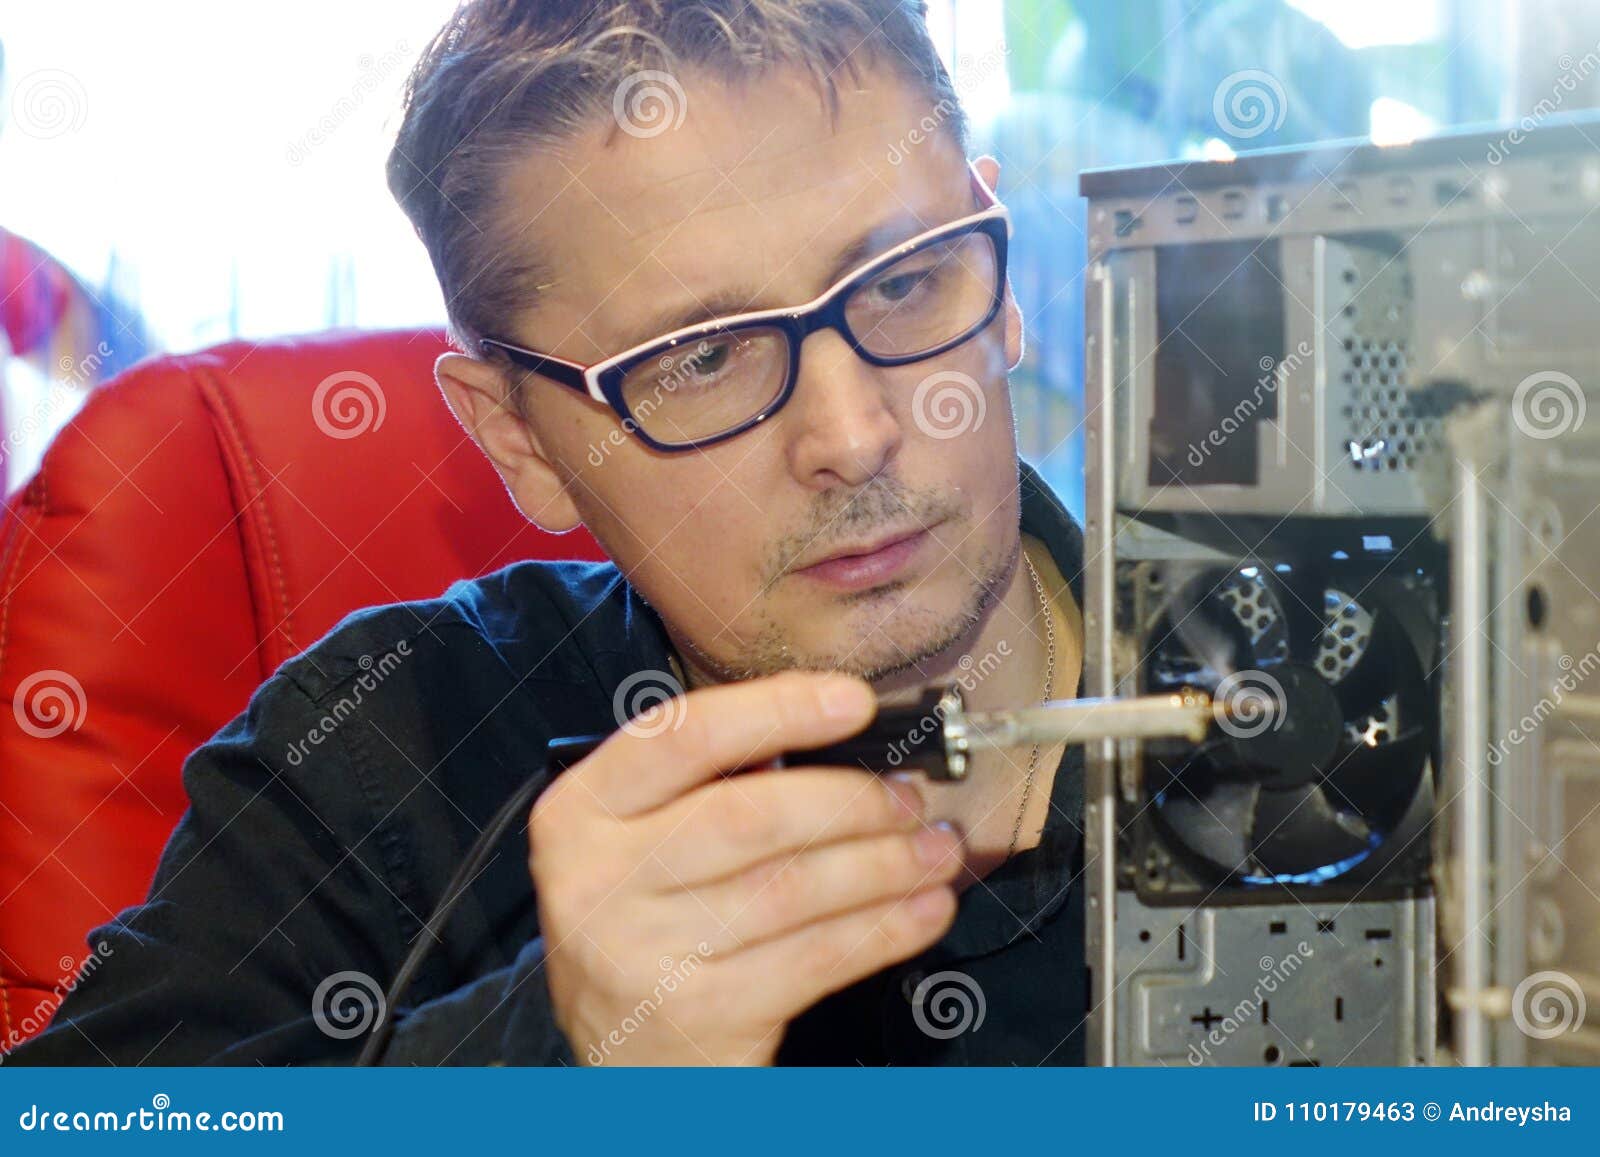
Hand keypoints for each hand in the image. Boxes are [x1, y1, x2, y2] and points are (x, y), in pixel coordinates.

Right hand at [530, 671, 962, 1064]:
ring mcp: (642, 953)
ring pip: (793, 889)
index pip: (682, 735)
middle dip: (850, 801)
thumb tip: (830, 743)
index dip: (778, 709)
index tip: (854, 701)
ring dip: (885, 865)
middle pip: (749, 816)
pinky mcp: (699, 1015)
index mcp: (581, 811)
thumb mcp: (640, 845)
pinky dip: (884, 928)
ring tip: (935, 851)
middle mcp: (598, 878)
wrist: (617, 1064)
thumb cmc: (644, 929)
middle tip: (908, 799)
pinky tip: (922, 910)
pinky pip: (816, 957)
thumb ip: (706, 787)